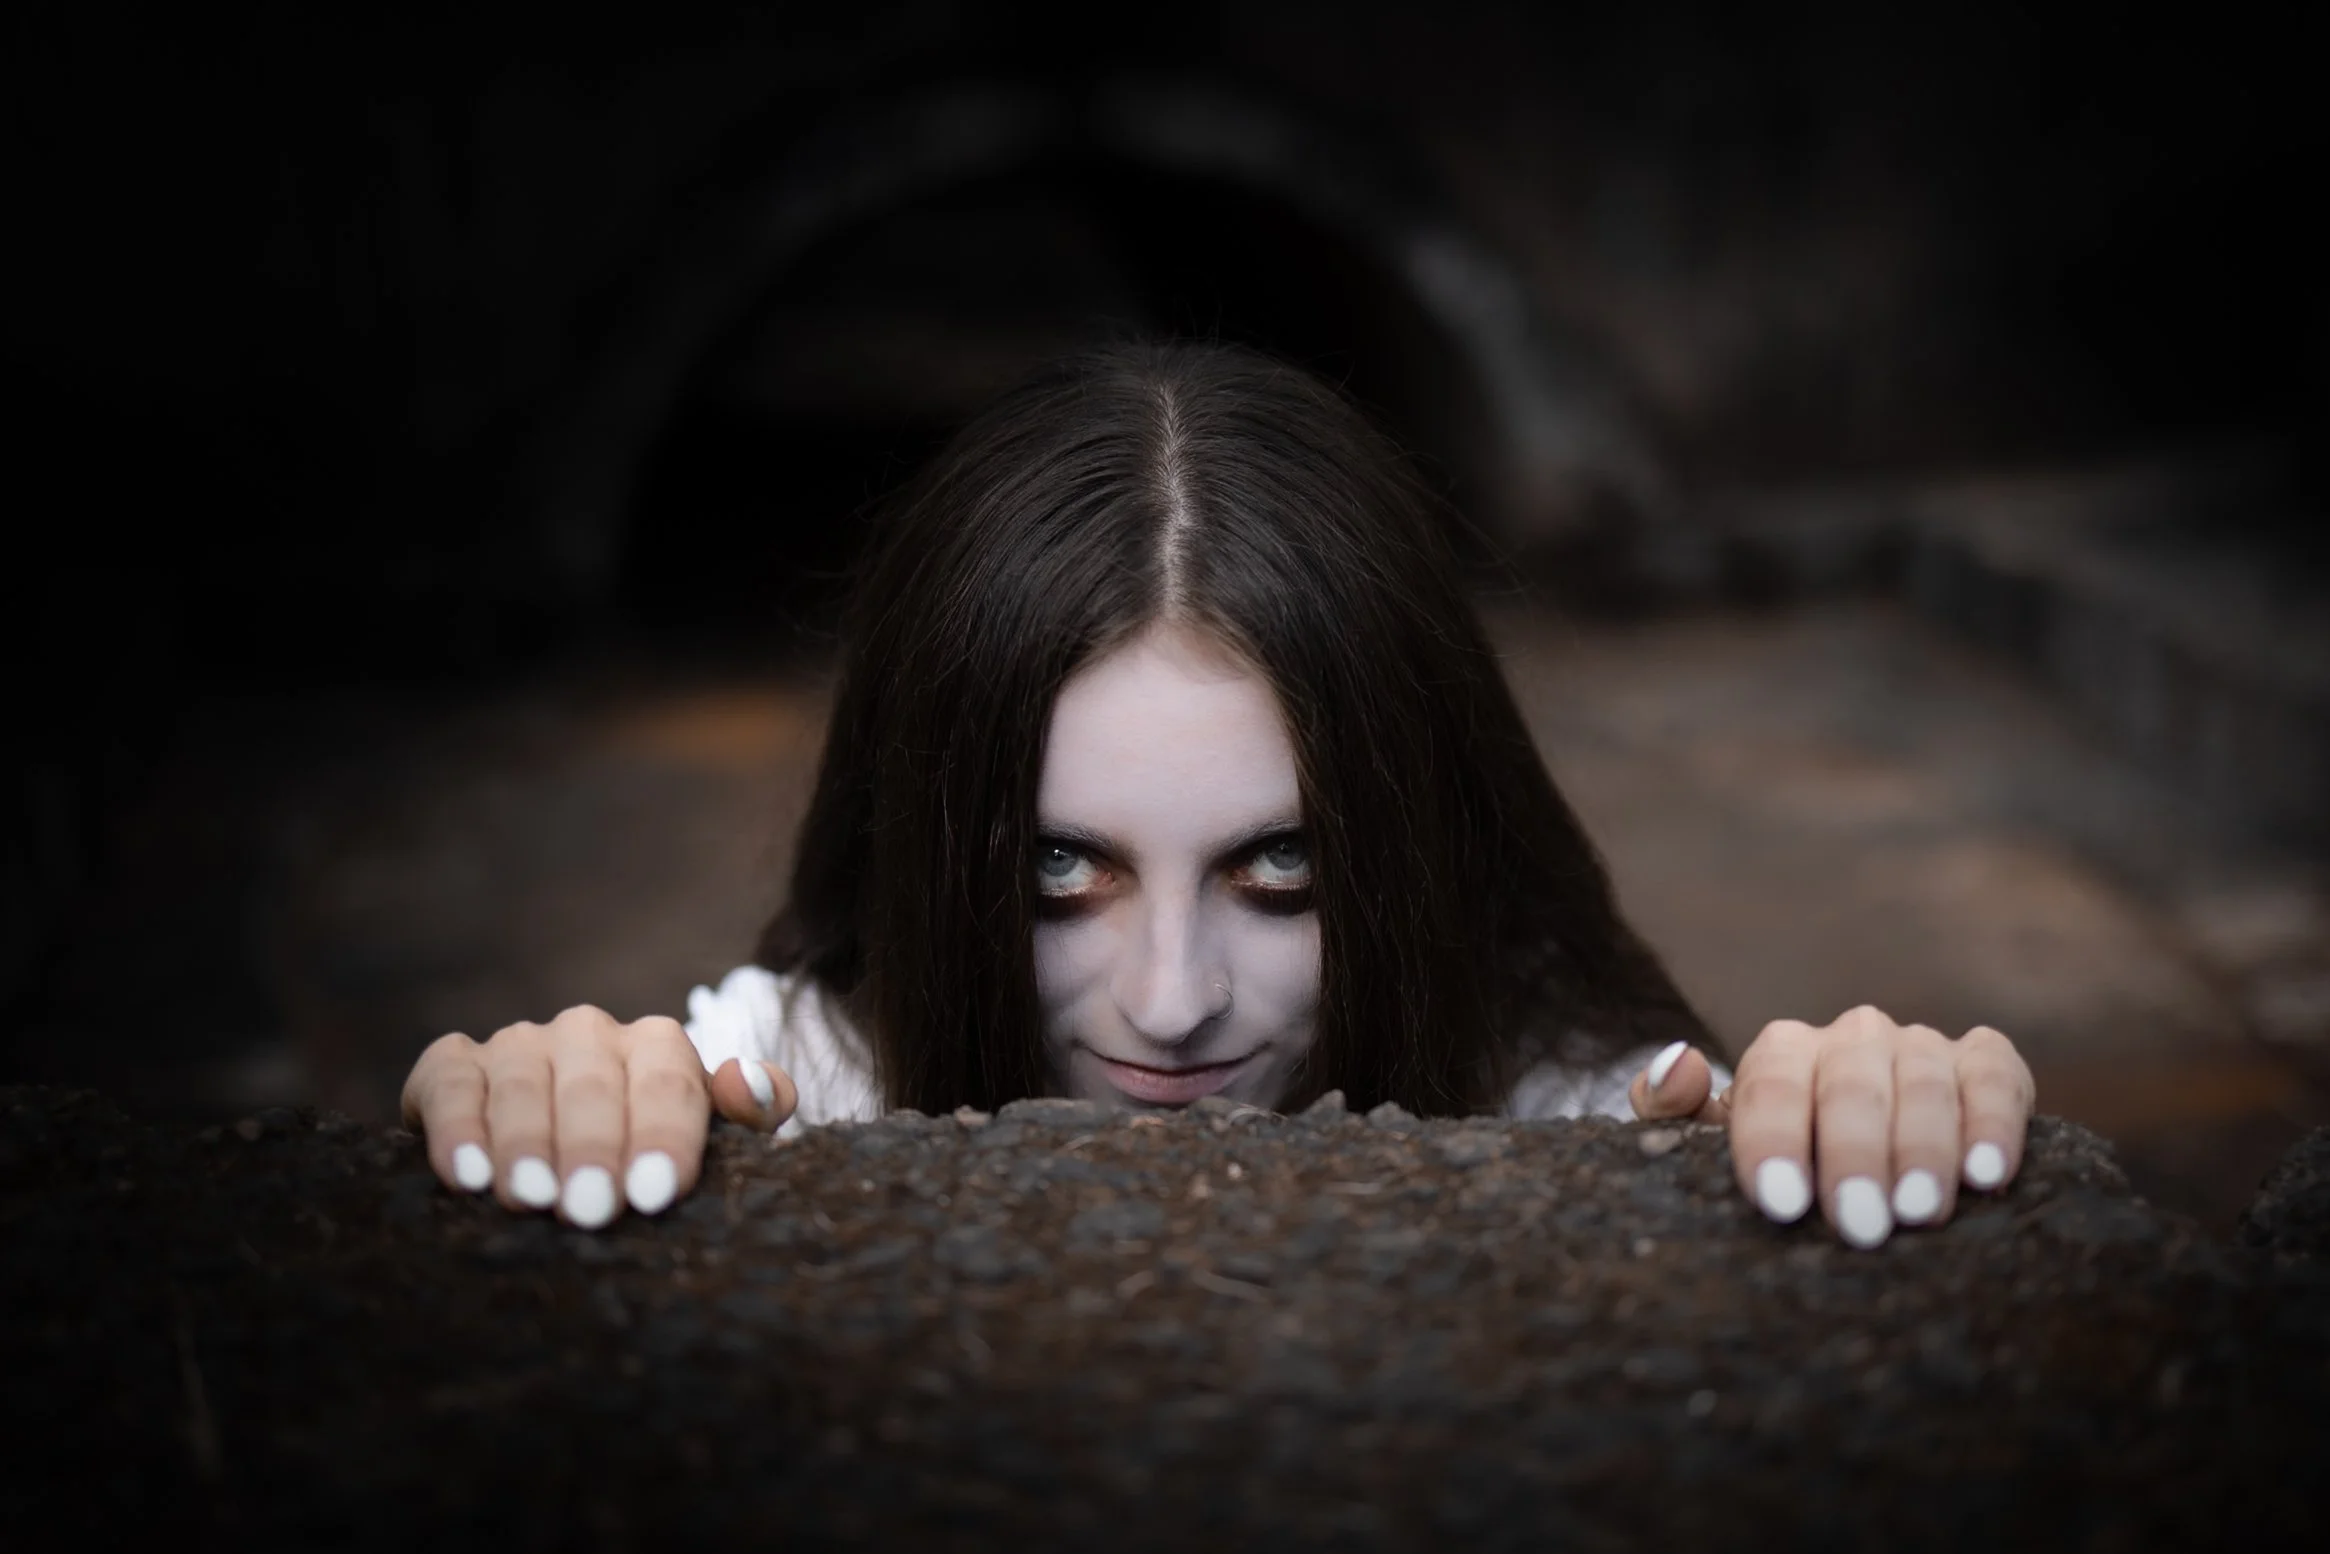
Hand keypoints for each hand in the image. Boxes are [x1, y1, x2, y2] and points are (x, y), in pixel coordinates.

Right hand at [399, 1005, 798, 1229]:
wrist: (553, 1158)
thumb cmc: (640, 1159)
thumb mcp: (702, 1140)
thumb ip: (747, 1114)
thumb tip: (765, 1092)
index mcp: (657, 1046)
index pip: (669, 1082)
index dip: (663, 1135)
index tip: (655, 1192)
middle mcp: (588, 1034)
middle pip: (594, 1083)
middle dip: (593, 1147)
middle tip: (591, 1209)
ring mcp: (518, 1044)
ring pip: (522, 1082)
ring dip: (525, 1143)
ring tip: (530, 1198)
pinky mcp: (453, 1063)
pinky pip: (451, 1082)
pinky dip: (457, 1125)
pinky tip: (467, 1175)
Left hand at [1628, 1005, 2035, 1249]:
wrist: (1857, 1161)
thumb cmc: (1779, 1163)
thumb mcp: (1709, 1142)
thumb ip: (1668, 1107)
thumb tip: (1681, 1066)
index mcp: (1782, 1049)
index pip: (1771, 1084)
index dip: (1774, 1140)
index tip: (1781, 1202)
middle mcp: (1852, 1037)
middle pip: (1850, 1087)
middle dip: (1854, 1157)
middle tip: (1860, 1225)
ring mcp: (1921, 1045)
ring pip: (1923, 1083)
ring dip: (1924, 1149)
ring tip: (1919, 1212)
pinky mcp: (1986, 1061)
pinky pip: (1995, 1076)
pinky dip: (1993, 1120)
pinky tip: (1986, 1175)